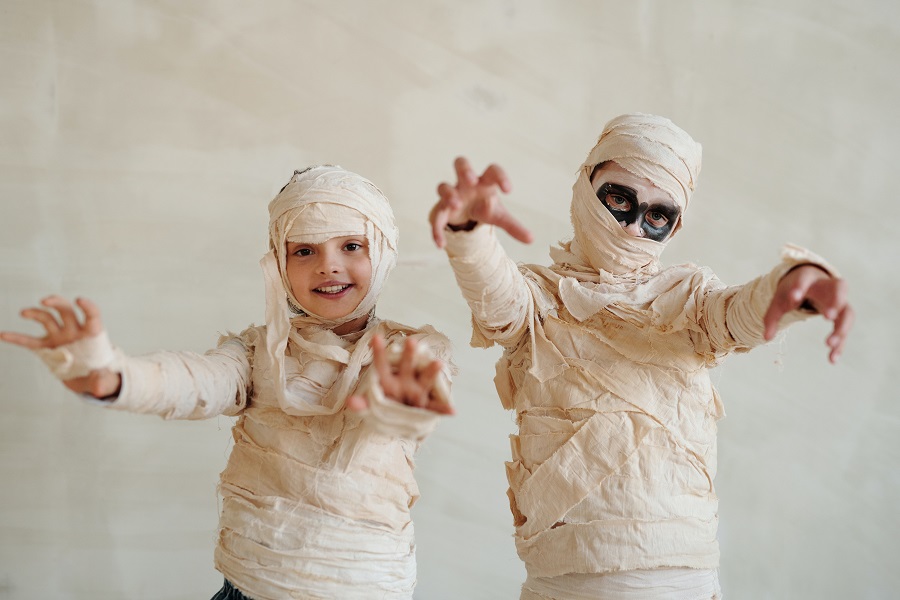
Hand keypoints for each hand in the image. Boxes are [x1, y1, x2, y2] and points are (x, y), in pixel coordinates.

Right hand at [0, 296, 120, 396]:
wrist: (90, 379)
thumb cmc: (102, 374)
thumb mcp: (106, 380)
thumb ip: (103, 381)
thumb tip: (100, 388)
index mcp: (92, 335)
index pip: (92, 315)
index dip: (88, 306)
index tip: (79, 300)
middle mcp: (74, 331)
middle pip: (66, 310)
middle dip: (56, 303)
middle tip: (45, 301)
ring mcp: (60, 337)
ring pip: (47, 319)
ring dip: (36, 313)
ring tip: (23, 313)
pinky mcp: (47, 348)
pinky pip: (30, 341)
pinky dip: (17, 338)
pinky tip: (3, 335)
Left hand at [347, 335, 453, 414]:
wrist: (401, 422)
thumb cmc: (386, 408)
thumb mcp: (372, 409)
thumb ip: (363, 405)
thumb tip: (351, 402)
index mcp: (388, 381)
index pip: (382, 365)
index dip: (378, 352)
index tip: (375, 337)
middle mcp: (405, 382)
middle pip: (406, 366)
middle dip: (409, 354)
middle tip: (411, 341)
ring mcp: (417, 392)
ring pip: (424, 379)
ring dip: (431, 371)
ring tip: (438, 363)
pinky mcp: (426, 407)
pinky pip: (436, 408)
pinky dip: (444, 410)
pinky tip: (452, 411)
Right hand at [429, 156, 533, 248]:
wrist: (464, 214)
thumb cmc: (484, 207)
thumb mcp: (499, 216)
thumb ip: (514, 226)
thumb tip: (532, 240)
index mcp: (484, 181)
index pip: (492, 170)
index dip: (500, 176)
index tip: (509, 190)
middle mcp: (465, 184)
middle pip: (461, 163)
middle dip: (465, 169)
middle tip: (471, 180)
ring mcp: (451, 195)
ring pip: (443, 186)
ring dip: (449, 194)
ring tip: (456, 204)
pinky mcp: (440, 210)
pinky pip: (436, 217)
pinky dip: (436, 230)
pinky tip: (440, 244)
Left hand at [763, 265, 853, 363]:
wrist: (811, 282)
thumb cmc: (793, 291)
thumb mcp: (779, 300)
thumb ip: (771, 317)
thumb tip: (767, 337)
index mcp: (808, 278)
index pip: (804, 279)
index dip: (799, 287)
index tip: (795, 298)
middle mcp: (828, 287)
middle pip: (839, 288)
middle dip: (835, 302)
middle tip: (829, 317)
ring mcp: (839, 301)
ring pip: (847, 312)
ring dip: (840, 328)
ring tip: (828, 344)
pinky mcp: (843, 316)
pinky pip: (845, 329)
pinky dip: (840, 344)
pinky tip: (832, 359)